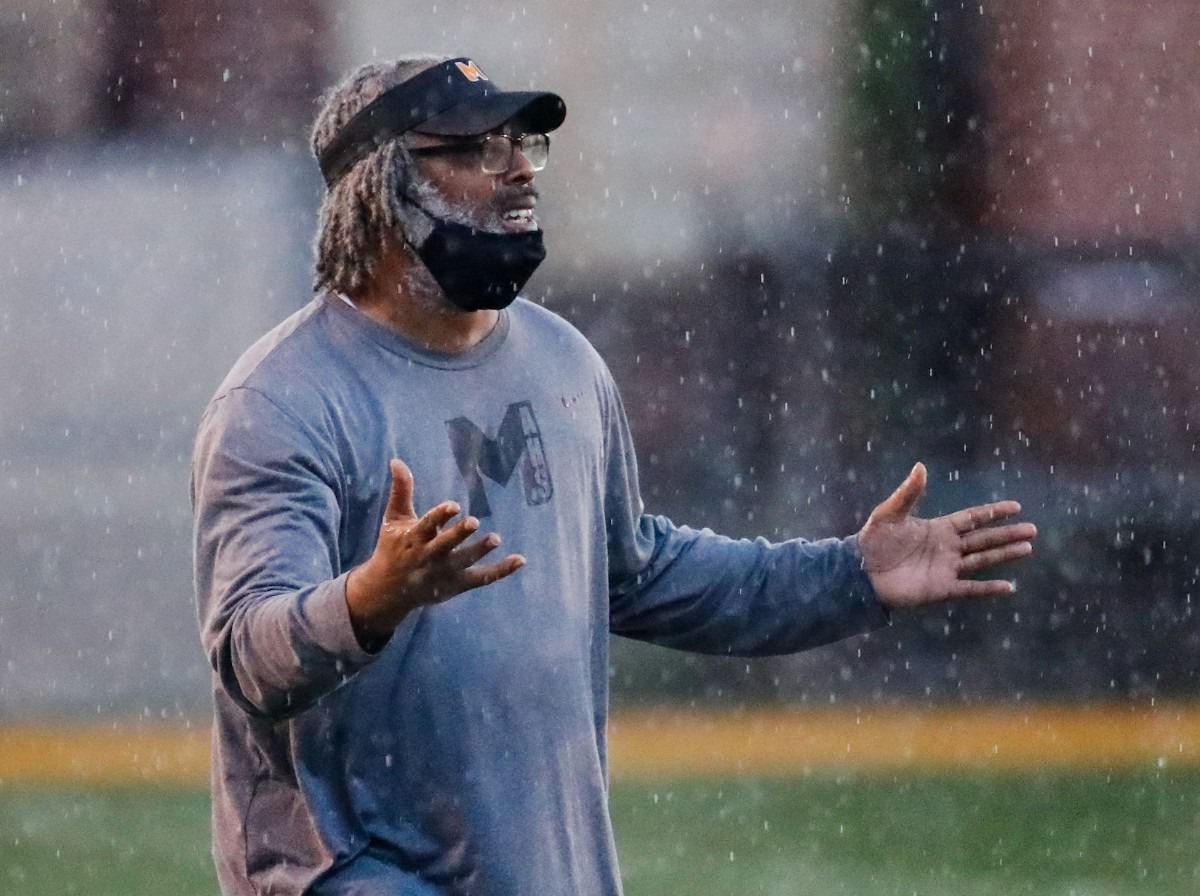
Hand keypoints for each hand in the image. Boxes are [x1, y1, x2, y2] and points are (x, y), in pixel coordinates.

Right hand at [346, 458, 524, 647]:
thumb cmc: (393, 548)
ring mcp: (443, 572)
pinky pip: (481, 578)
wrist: (389, 591)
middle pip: (445, 545)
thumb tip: (397, 461)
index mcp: (413, 538)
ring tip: (495, 538)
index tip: (454, 505)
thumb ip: (401, 491)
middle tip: (474, 521)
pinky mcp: (457, 584)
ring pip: (463, 561)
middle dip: (458, 534)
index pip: (427, 525)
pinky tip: (520, 560)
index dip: (440, 515)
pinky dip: (501, 570)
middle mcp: (428, 556)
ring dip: (479, 551)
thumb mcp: (394, 520)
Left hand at [857, 462, 1036, 608]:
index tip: (1016, 507)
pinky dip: (988, 588)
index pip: (972, 518)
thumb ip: (908, 493)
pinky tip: (1008, 586)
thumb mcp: (889, 514)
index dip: (993, 513)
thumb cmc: (873, 542)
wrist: (860, 573)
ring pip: (982, 560)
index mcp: (938, 528)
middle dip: (1007, 534)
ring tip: (1027, 548)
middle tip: (1033, 530)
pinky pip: (969, 588)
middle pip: (984, 539)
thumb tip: (921, 466)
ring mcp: (946, 568)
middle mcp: (946, 548)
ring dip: (1004, 554)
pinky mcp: (941, 588)